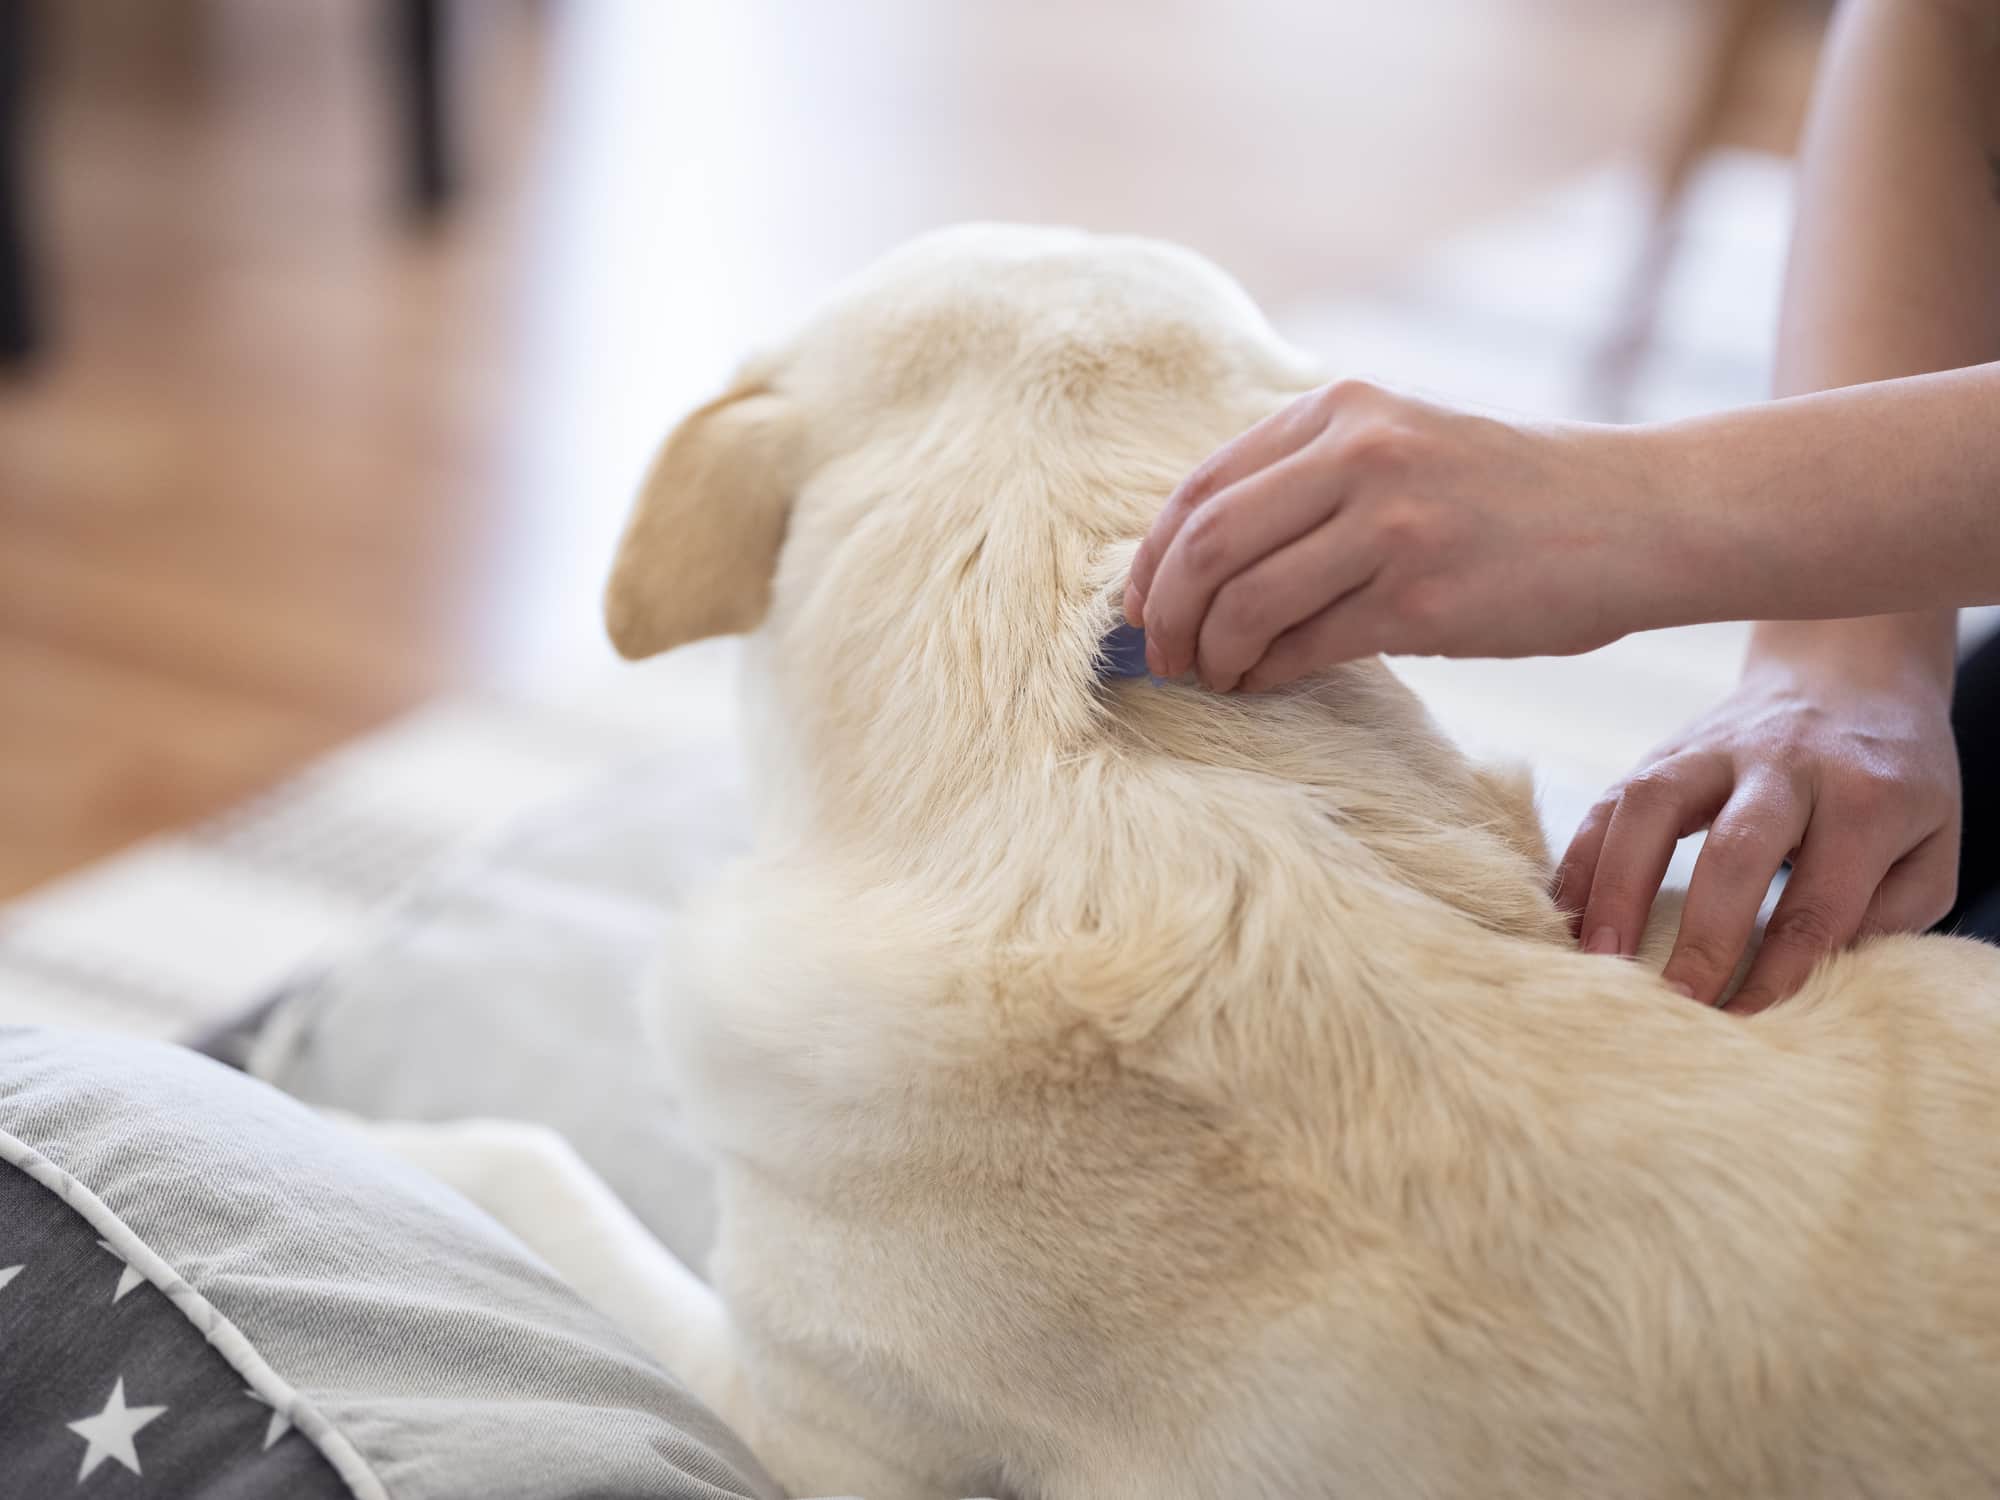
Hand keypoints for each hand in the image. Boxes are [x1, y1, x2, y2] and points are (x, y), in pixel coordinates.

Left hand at [1122, 380, 1693, 690]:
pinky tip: (1264, 682)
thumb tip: (1195, 559)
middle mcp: (1361, 453)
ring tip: (1214, 674)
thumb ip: (1311, 478)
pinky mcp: (1423, 598)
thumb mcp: (1405, 443)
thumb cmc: (1513, 494)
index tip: (1137, 606)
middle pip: (1207, 544)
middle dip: (1163, 611)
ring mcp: (1393, 524)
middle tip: (1159, 656)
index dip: (1151, 557)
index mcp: (1343, 408)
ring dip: (1212, 652)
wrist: (1640, 516)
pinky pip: (1305, 647)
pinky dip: (1267, 673)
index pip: (1203, 486)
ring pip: (1246, 601)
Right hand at [1554, 639, 1960, 1012]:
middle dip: (1703, 936)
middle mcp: (1786, 765)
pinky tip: (1567, 910)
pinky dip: (1582, 857)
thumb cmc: (1892, 776)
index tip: (1746, 1024)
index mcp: (1865, 797)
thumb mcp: (1933, 841)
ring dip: (1617, 885)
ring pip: (1652, 806)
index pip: (1819, 900)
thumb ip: (1891, 911)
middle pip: (1737, 851)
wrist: (1849, 670)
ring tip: (1598, 955)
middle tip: (1673, 1002)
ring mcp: (1716, 749)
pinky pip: (1611, 798)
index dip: (1780, 971)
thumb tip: (1817, 972)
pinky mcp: (1666, 749)